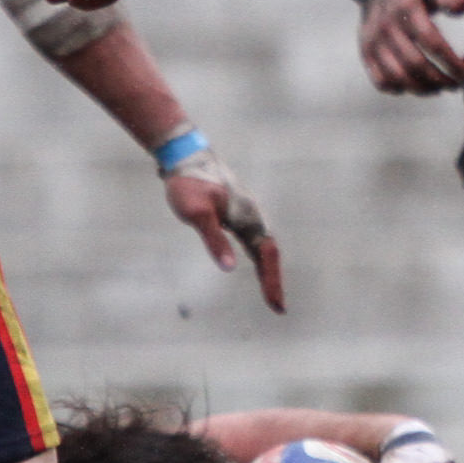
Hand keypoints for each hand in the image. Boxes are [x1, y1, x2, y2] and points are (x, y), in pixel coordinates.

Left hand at [164, 151, 284, 313]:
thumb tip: (229, 269)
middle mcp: (253, 215)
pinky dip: (258, 257)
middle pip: (269, 252)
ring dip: (268, 269)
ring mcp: (246, 213)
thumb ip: (214, 240)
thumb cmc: (190, 183)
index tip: (276, 306)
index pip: (266, 254)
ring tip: (270, 292)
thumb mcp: (197, 213)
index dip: (272, 280)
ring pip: (263, 245)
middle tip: (277, 307)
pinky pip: (254, 239)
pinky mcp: (237, 211)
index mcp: (248, 217)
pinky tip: (254, 263)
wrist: (186, 155)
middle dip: (274, 279)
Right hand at [359, 0, 463, 95]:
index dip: (451, 63)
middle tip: (456, 85)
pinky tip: (417, 86)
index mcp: (407, 7)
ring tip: (440, 89)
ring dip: (422, 89)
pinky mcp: (365, 52)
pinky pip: (381, 81)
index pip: (432, 43)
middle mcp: (387, 25)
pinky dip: (399, 90)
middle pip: (416, 64)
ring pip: (398, 76)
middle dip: (440, 80)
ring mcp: (373, 41)